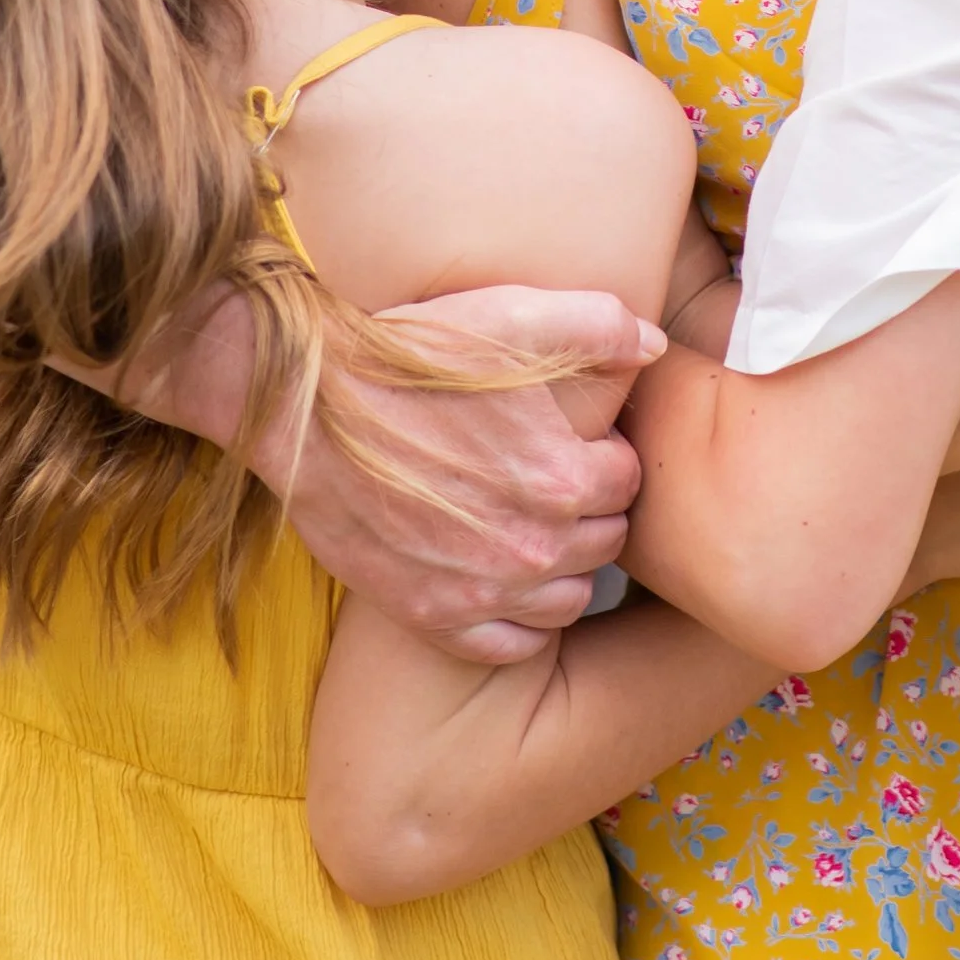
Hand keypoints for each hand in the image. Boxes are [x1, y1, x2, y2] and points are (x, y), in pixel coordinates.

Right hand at [145, 282, 650, 665]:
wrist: (306, 407)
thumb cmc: (407, 355)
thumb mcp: (509, 314)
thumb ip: (600, 322)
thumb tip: (654, 345)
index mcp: (560, 476)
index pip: (627, 480)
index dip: (604, 454)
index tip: (577, 440)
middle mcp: (530, 546)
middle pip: (604, 541)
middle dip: (589, 509)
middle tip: (552, 478)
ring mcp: (480, 590)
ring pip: (568, 598)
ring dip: (563, 566)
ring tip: (532, 526)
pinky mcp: (431, 615)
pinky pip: (509, 645)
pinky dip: (518, 621)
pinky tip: (502, 581)